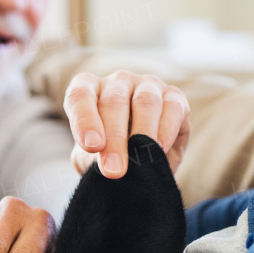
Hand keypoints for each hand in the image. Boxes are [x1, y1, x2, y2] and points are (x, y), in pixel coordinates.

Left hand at [64, 70, 189, 177]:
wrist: (141, 164)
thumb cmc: (108, 155)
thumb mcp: (91, 159)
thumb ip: (90, 159)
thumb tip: (105, 164)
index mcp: (88, 90)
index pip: (80, 96)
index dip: (84, 120)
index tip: (92, 146)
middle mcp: (117, 82)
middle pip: (114, 102)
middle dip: (114, 139)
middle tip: (114, 170)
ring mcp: (146, 85)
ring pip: (145, 102)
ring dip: (142, 136)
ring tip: (140, 163)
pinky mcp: (173, 95)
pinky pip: (172, 107)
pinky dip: (166, 130)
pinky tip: (160, 149)